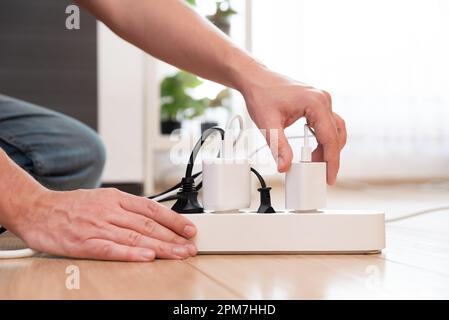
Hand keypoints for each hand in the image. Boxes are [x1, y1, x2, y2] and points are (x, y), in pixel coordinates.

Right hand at [14, 188, 196, 260]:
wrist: (37, 209)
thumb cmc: (71, 206)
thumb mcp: (102, 198)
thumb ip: (126, 208)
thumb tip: (153, 218)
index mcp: (115, 198)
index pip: (151, 208)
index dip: (173, 219)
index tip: (189, 228)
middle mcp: (109, 210)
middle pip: (148, 224)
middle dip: (173, 236)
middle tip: (190, 246)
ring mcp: (97, 226)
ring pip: (135, 236)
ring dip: (161, 246)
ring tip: (178, 253)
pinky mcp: (84, 243)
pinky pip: (111, 248)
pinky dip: (131, 252)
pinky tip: (147, 256)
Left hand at [240, 68, 346, 184]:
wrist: (255, 79)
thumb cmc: (261, 94)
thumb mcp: (268, 124)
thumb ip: (278, 147)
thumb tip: (285, 166)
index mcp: (316, 103)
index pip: (330, 138)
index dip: (331, 161)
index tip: (330, 177)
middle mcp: (323, 99)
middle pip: (336, 135)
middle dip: (329, 157)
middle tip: (320, 173)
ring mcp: (321, 100)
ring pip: (335, 130)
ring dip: (327, 148)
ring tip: (314, 162)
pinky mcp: (317, 103)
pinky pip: (327, 124)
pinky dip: (323, 138)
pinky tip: (313, 149)